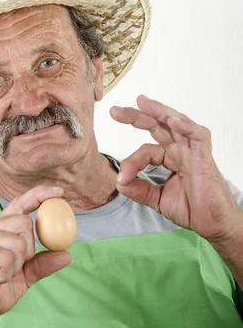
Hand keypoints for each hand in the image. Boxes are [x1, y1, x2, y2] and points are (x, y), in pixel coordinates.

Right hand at [0, 185, 71, 327]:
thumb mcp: (25, 277)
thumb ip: (42, 264)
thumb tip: (67, 254)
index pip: (20, 205)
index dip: (39, 195)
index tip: (59, 192)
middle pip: (25, 224)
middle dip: (26, 251)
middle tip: (9, 268)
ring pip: (19, 243)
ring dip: (15, 266)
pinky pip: (7, 258)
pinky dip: (5, 274)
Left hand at [110, 95, 239, 242]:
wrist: (212, 224)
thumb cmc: (193, 209)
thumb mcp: (157, 199)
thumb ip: (139, 189)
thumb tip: (119, 181)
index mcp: (170, 158)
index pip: (146, 150)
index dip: (131, 162)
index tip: (122, 178)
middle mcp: (181, 150)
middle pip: (158, 125)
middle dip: (137, 116)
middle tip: (115, 111)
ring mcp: (193, 152)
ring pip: (176, 123)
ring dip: (159, 111)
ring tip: (141, 102)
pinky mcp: (204, 158)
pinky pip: (198, 136)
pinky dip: (186, 126)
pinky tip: (172, 121)